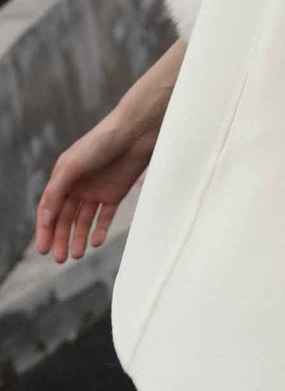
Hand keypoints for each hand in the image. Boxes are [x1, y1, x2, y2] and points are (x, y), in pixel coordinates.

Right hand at [34, 107, 156, 262]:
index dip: (45, 230)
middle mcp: (78, 186)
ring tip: (78, 255)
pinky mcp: (115, 193)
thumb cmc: (100, 143)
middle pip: (66, 218)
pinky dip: (100, 229)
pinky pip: (105, 216)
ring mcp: (96, 190)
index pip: (50, 209)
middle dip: (61, 238)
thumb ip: (57, 192)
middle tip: (61, 259)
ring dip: (79, 237)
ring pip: (84, 220)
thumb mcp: (72, 166)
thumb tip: (45, 218)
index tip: (44, 250)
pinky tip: (96, 242)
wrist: (135, 132)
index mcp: (63, 178)